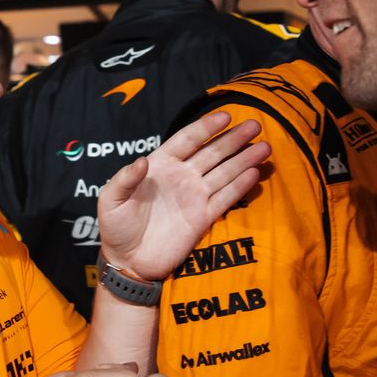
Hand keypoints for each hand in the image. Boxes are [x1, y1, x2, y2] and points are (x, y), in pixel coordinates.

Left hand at [96, 111, 267, 282]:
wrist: (128, 261)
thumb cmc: (115, 227)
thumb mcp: (111, 200)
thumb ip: (125, 179)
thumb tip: (143, 161)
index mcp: (160, 165)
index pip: (187, 140)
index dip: (205, 128)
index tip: (225, 116)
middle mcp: (182, 176)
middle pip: (212, 153)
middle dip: (233, 139)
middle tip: (255, 125)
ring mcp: (194, 196)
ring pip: (224, 173)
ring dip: (244, 160)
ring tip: (264, 147)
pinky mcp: (203, 217)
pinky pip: (225, 198)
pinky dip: (240, 187)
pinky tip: (255, 173)